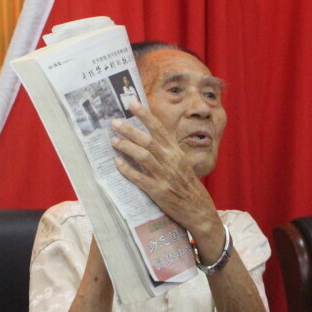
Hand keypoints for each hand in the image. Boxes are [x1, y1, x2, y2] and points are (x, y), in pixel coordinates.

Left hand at [111, 101, 219, 238]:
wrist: (199, 209)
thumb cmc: (187, 186)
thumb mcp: (180, 163)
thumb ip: (166, 151)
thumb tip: (148, 139)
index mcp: (176, 152)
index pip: (159, 128)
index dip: (145, 115)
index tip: (132, 103)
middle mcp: (170, 160)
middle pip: (148, 140)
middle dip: (130, 129)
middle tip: (114, 122)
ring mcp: (164, 176)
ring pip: (143, 156)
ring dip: (126, 146)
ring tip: (113, 141)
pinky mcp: (158, 191)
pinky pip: (140, 178)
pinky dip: (128, 170)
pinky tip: (117, 163)